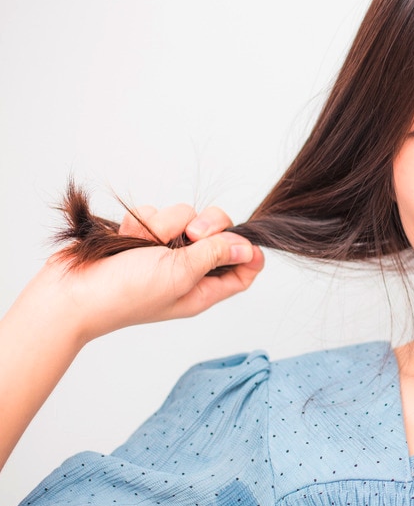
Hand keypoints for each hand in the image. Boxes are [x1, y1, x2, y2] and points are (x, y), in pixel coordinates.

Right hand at [30, 203, 263, 343]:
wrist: (71, 291)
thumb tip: (248, 249)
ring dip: (164, 224)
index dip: (250, 254)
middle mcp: (186, 270)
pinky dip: (140, 221)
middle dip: (208, 225)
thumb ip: (216, 255)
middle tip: (193, 234)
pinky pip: (154, 213)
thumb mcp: (181, 275)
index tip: (249, 237)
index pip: (242, 272)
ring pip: (184, 217)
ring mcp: (161, 252)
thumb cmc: (125, 293)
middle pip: (219, 235)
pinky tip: (126, 238)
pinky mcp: (139, 237)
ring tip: (144, 244)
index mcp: (202, 289)